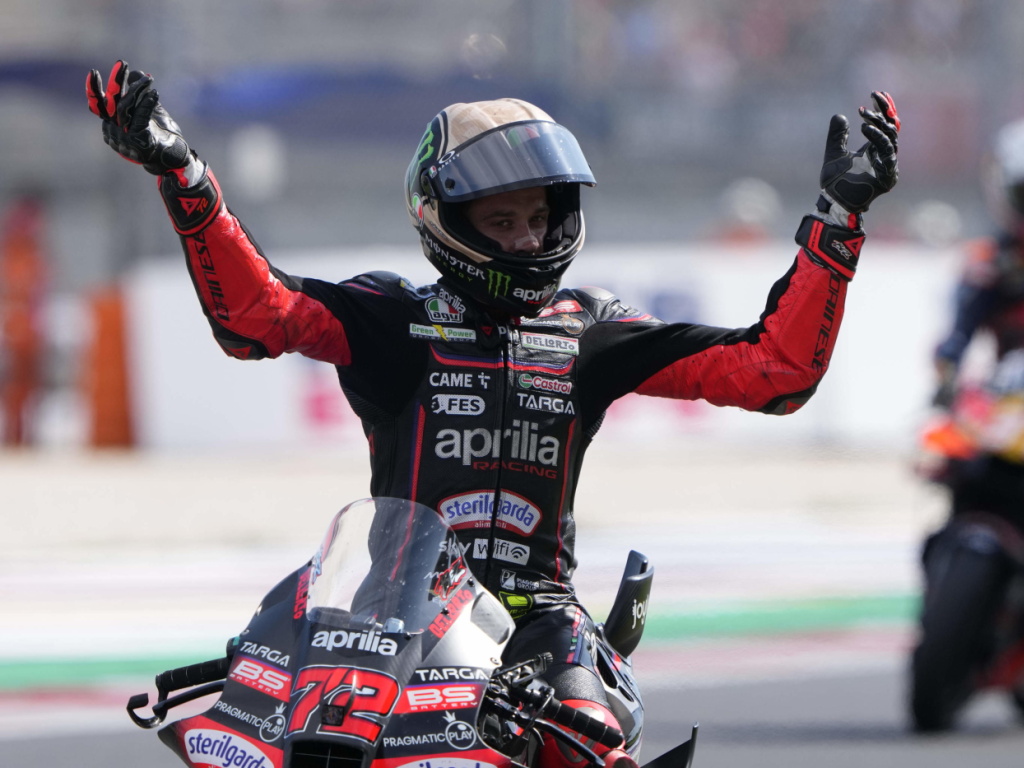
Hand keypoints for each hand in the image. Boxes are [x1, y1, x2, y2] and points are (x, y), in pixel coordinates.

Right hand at [86, 60, 195, 179]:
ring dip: (136, 90)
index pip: (99, 106)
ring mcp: (124, 139)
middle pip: (110, 104)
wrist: (174, 158)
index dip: (94, 90)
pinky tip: (154, 92)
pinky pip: (140, 117)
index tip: (94, 72)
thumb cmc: (161, 134)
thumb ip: (140, 94)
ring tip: (148, 79)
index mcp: (112, 126)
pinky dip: (146, 103)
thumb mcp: (149, 110)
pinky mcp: (138, 141)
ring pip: (125, 108)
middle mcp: (114, 132)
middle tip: (121, 63)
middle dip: (115, 82)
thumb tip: (137, 72)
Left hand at [819, 91, 900, 216]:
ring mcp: (888, 165)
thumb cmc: (835, 182)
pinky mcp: (888, 175)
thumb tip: (839, 115)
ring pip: (890, 138)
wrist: (834, 203)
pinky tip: (865, 127)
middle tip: (871, 99)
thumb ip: (837, 136)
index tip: (877, 93)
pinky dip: (876, 138)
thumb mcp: (833, 153)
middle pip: (891, 127)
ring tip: (863, 114)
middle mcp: (883, 155)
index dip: (884, 108)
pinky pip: (886, 152)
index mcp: (874, 149)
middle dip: (883, 112)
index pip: (885, 124)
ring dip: (878, 124)